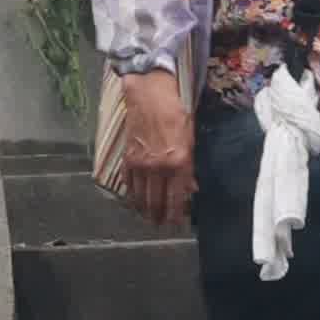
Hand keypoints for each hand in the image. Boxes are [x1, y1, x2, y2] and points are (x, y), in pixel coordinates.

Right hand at [110, 69, 194, 225]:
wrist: (150, 95)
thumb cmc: (175, 113)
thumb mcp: (190, 140)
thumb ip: (189, 168)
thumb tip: (191, 189)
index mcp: (178, 162)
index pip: (176, 198)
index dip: (175, 214)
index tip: (175, 223)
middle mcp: (158, 167)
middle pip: (156, 202)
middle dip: (159, 217)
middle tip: (160, 225)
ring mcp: (141, 164)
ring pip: (141, 197)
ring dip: (144, 210)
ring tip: (148, 217)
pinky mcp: (128, 158)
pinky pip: (129, 184)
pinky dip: (132, 195)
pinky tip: (136, 201)